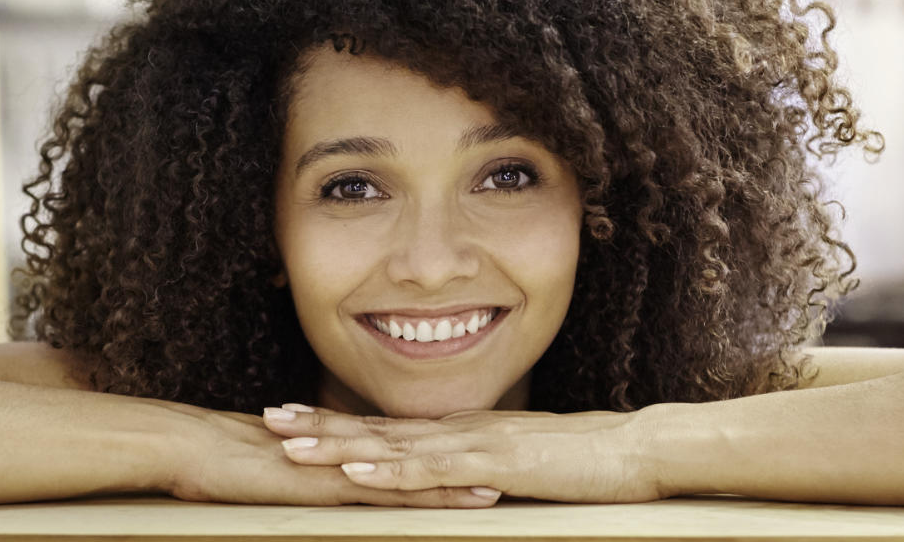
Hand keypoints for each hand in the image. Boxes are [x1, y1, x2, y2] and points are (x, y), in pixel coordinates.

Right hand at [154, 401, 501, 507]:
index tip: (467, 461)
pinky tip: (451, 505)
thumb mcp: (267, 469)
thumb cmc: (218, 459)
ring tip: (495, 489)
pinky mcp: (329, 486)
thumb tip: (304, 478)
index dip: (434, 455)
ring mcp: (340, 469)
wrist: (190, 446)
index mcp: (335, 450)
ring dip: (454, 483)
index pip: (395, 452)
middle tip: (501, 470)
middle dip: (458, 467)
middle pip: (414, 461)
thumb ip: (295, 472)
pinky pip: (386, 494)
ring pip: (410, 477)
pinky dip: (421, 496)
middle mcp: (345, 455)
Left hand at [259, 403, 664, 502]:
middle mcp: (461, 431)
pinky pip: (431, 470)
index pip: (392, 427)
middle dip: (319, 425)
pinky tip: (354, 474)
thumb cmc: (590, 463)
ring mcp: (474, 445)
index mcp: (467, 432)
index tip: (297, 419)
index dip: (341, 423)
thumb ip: (488, 472)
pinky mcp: (492, 466)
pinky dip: (389, 472)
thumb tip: (462, 485)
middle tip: (267, 419)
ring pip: (392, 446)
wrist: (635, 449)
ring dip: (338, 446)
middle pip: (378, 428)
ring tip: (289, 445)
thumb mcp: (526, 468)